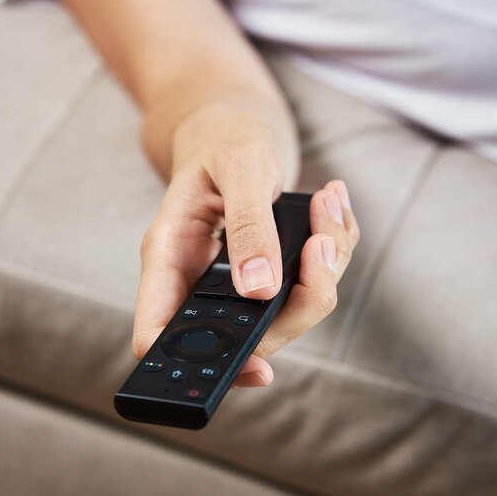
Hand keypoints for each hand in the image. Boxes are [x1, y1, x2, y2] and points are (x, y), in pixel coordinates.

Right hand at [131, 108, 359, 386]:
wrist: (231, 127)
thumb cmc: (223, 142)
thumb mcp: (238, 168)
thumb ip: (247, 226)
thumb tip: (259, 289)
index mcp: (168, 260)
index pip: (161, 336)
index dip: (202, 365)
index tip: (258, 368)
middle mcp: (200, 283)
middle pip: (250, 336)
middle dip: (301, 298)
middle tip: (320, 241)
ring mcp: (237, 285)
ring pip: (291, 312)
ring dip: (327, 263)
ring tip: (327, 204)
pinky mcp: (271, 276)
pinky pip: (314, 283)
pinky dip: (335, 244)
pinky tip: (330, 202)